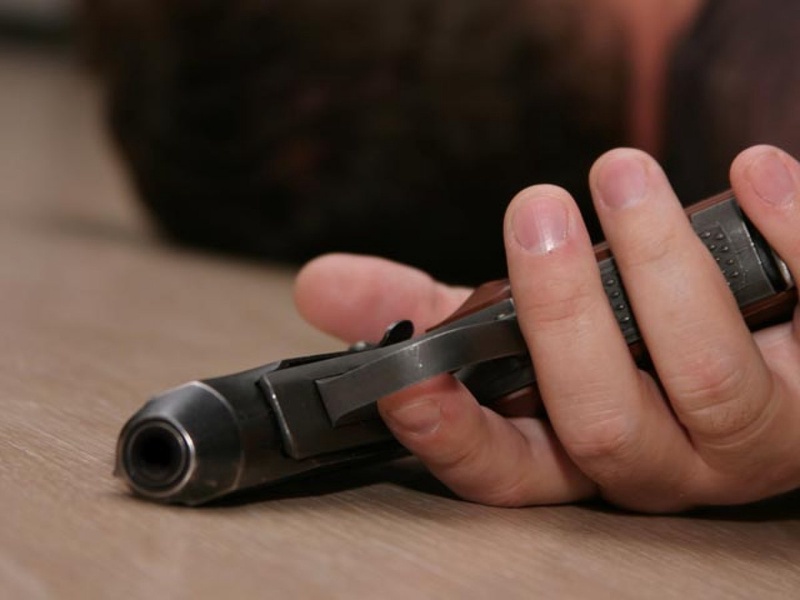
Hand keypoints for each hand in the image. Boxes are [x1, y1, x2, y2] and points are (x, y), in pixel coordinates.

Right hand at [294, 145, 799, 511]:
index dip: (450, 435)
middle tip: (530, 212)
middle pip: (604, 427)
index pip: (505, 473)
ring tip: (620, 175)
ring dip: (658, 266)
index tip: (406, 373)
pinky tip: (753, 174)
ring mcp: (753, 429)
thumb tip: (322, 288)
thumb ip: (424, 313)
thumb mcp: (520, 329)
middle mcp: (664, 461)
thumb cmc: (624, 340)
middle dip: (558, 320)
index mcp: (579, 451)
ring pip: (706, 378)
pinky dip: (785, 228)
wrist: (768, 337)